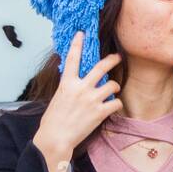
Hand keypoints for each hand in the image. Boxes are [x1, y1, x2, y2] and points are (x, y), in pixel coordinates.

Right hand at [32, 32, 122, 171]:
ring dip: (114, 87)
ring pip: (112, 84)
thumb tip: (76, 81)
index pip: (72, 59)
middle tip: (118, 56)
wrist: (55, 137)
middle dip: (112, 59)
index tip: (82, 34)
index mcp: (67, 83)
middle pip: (101, 67)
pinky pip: (116, 102)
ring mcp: (91, 99)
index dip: (77, 44)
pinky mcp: (100, 111)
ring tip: (112, 91)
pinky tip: (112, 107)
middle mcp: (80, 88)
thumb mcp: (58, 98)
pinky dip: (116, 104)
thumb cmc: (54, 120)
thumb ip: (69, 87)